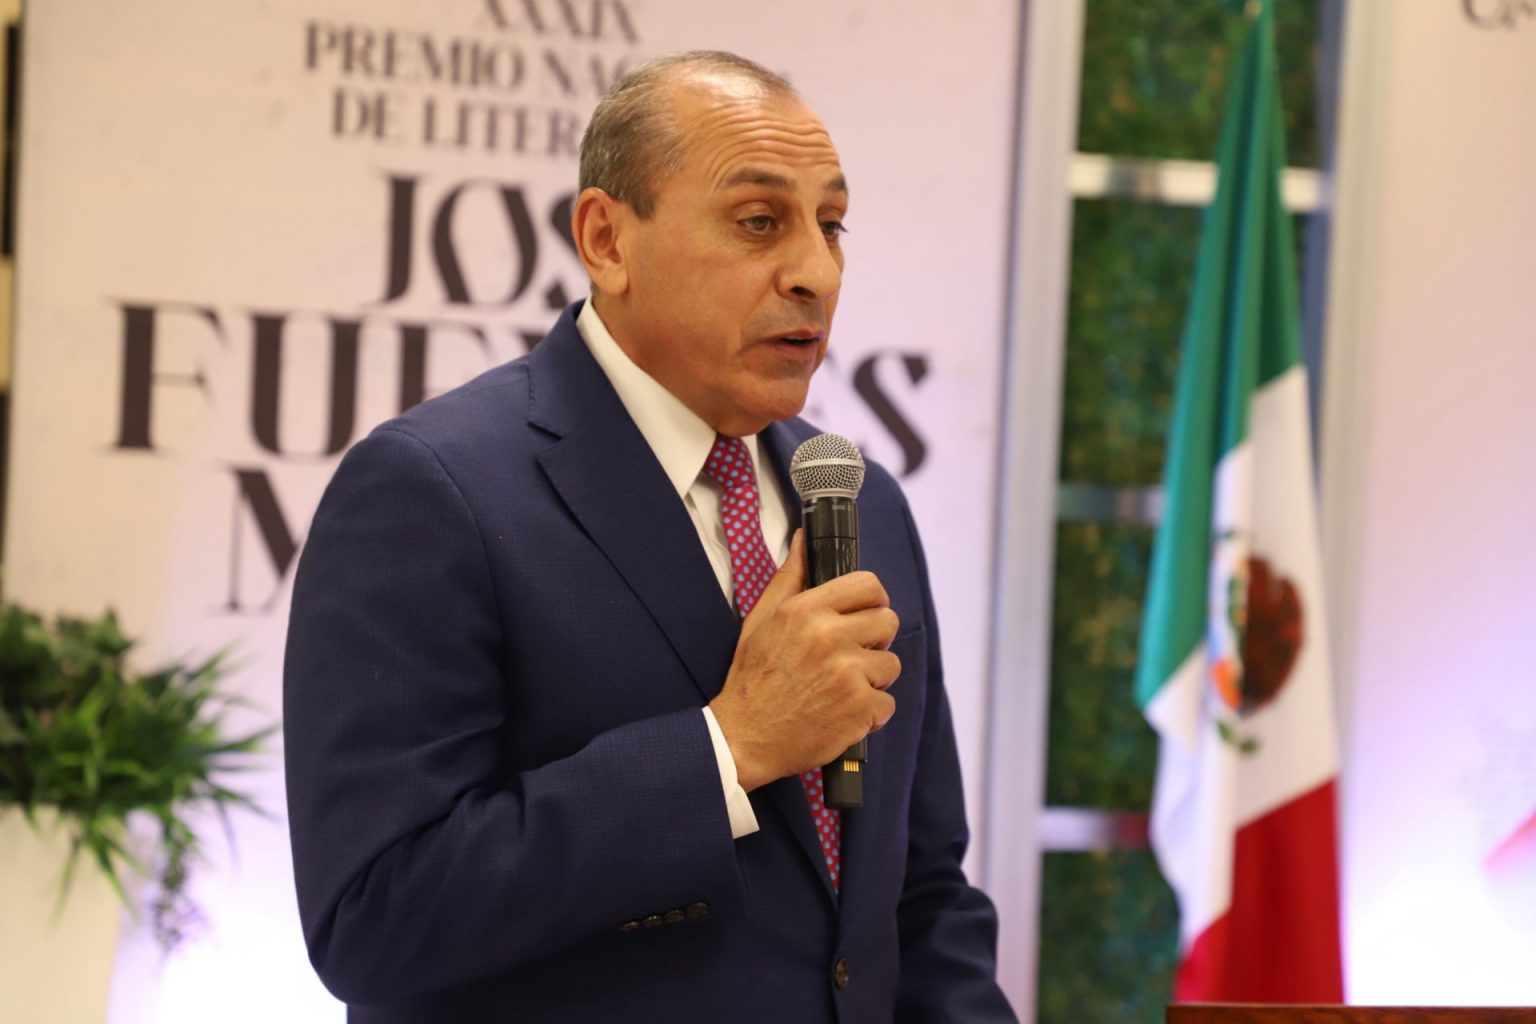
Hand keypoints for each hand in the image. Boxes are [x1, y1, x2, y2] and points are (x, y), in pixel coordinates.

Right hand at [708, 530, 899, 791]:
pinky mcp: (859, 709)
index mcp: (807, 610)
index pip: (868, 585)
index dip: (872, 599)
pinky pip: (887, 702)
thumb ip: (789, 577)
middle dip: (874, 639)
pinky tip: (843, 713)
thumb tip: (804, 538)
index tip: (864, 614)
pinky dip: (870, 713)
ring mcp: (848, 674)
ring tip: (843, 688)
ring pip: (890, 664)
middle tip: (853, 655)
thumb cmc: (752, 678)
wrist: (744, 737)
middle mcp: (830, 637)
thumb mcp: (761, 619)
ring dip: (873, 678)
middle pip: (888, 621)